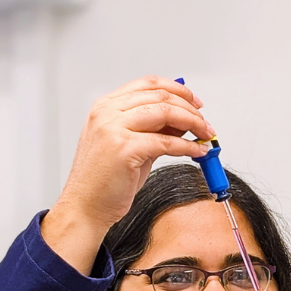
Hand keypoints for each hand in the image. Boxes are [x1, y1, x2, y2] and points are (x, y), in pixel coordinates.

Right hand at [41, 76, 216, 274]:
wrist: (85, 206)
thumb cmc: (104, 181)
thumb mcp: (130, 146)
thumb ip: (152, 129)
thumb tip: (183, 121)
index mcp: (105, 107)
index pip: (148, 84)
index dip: (177, 90)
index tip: (194, 102)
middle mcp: (107, 112)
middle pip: (160, 96)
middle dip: (189, 108)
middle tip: (205, 122)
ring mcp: (113, 128)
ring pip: (165, 113)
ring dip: (192, 122)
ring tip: (205, 134)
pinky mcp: (124, 149)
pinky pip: (166, 142)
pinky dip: (187, 146)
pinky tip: (197, 151)